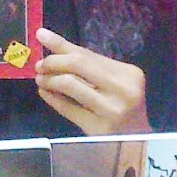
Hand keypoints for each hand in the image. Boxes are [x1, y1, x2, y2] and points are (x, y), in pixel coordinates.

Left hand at [34, 27, 151, 134]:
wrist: (137, 140)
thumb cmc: (123, 106)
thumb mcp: (114, 82)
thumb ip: (90, 65)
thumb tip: (53, 45)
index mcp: (129, 73)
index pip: (88, 54)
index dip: (61, 44)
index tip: (41, 35)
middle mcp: (122, 89)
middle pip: (78, 64)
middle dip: (53, 61)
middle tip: (40, 65)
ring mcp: (111, 109)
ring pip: (70, 84)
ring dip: (50, 79)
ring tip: (41, 79)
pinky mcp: (98, 128)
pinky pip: (68, 108)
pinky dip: (52, 98)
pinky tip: (45, 93)